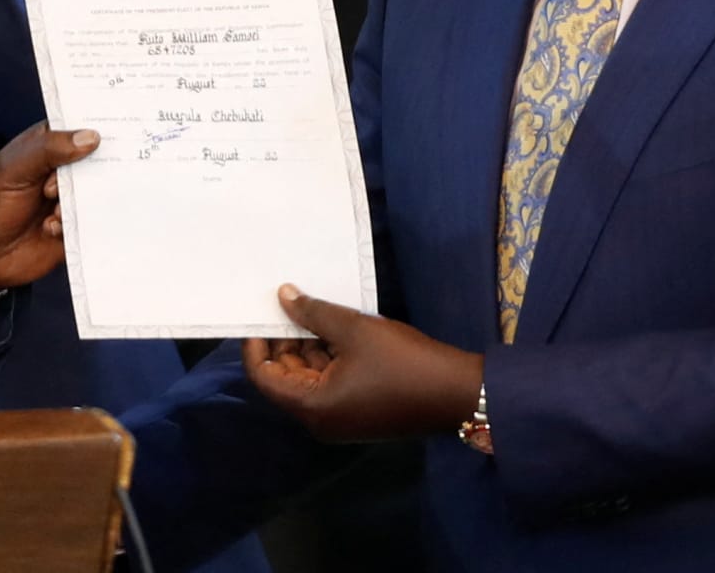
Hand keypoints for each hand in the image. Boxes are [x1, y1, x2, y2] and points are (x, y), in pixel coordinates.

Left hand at [0, 125, 99, 293]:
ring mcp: (71, 199)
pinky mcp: (76, 226)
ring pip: (98, 192)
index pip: (79, 128)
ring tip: (52, 212)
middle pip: (96, 161)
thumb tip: (91, 137)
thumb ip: (49, 149)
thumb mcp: (13, 169)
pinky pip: (94, 221)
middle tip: (58, 186)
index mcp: (48, 146)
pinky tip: (50, 228)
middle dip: (90, 171)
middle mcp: (64, 170)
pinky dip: (75, 223)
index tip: (108, 134)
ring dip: (77, 202)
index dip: (95, 128)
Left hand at [242, 284, 482, 441]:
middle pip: (285, 377)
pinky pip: (328, 382)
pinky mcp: (357, 411)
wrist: (458, 393)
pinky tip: (332, 326)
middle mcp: (320, 420)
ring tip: (309, 307)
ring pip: (308, 377)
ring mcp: (339, 418)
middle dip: (283, 341)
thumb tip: (283, 295)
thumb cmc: (402, 361)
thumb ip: (313, 313)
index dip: (256, 344)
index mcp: (312, 407)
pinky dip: (326, 356)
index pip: (264, 377)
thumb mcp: (354, 330)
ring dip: (306, 345)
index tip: (259, 312)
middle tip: (286, 303)